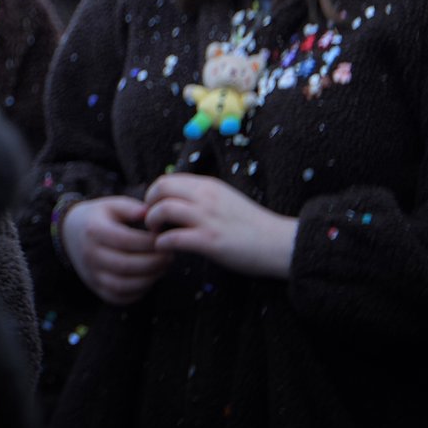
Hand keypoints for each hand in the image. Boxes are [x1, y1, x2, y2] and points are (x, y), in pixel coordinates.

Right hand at [64, 195, 171, 305]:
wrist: (72, 234)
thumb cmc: (99, 218)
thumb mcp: (112, 205)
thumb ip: (131, 208)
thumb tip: (152, 215)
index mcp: (93, 230)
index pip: (126, 240)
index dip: (150, 243)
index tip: (166, 239)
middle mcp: (89, 254)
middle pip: (126, 265)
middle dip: (154, 263)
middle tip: (170, 256)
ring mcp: (92, 274)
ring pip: (123, 285)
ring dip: (149, 279)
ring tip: (162, 267)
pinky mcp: (97, 288)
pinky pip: (120, 297)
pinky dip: (139, 291)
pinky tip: (149, 278)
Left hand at [143, 173, 297, 278]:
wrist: (279, 243)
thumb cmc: (252, 225)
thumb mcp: (225, 200)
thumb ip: (202, 198)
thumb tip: (176, 201)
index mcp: (209, 186)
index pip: (168, 180)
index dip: (154, 193)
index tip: (154, 207)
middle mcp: (206, 197)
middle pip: (160, 188)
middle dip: (148, 204)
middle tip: (150, 220)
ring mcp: (207, 218)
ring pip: (163, 209)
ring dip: (152, 222)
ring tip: (156, 234)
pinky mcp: (210, 241)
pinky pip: (174, 238)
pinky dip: (162, 243)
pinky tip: (164, 248)